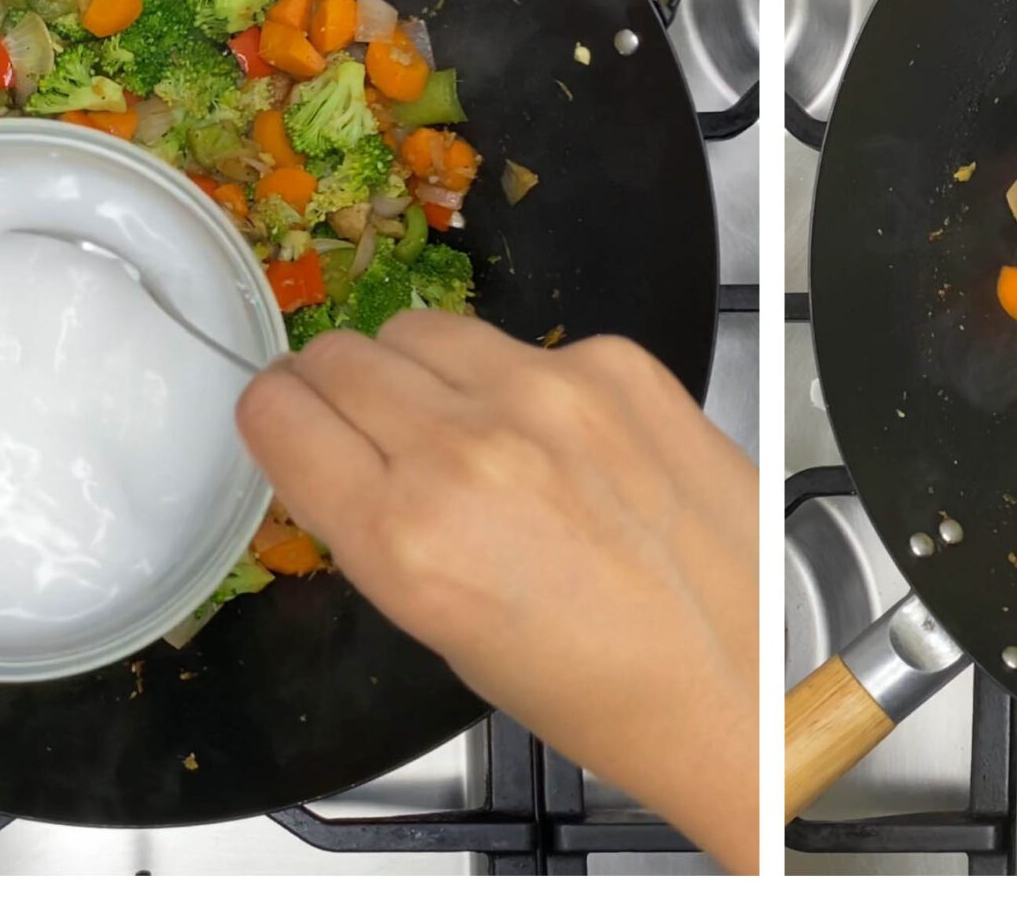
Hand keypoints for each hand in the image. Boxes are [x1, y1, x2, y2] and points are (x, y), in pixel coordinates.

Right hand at [237, 313, 757, 871]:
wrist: (739, 680)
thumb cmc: (596, 688)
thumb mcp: (441, 631)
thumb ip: (379, 526)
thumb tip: (341, 451)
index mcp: (405, 537)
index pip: (278, 413)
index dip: (278, 419)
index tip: (291, 425)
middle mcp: (468, 450)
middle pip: (341, 357)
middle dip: (336, 390)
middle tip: (367, 425)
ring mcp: (550, 393)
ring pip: (421, 328)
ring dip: (417, 370)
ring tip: (459, 427)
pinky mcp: (619, 364)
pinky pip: (525, 342)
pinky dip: (520, 380)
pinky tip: (556, 439)